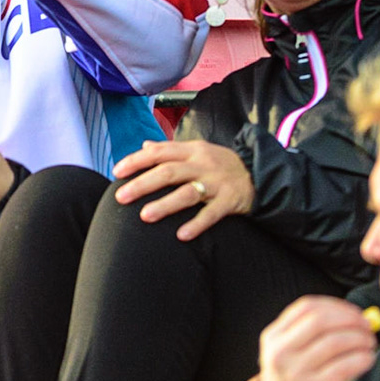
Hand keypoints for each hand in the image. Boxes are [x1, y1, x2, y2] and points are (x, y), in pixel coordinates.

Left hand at [111, 138, 253, 239]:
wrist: (263, 174)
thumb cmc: (221, 164)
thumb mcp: (198, 151)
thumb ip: (171, 150)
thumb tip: (145, 145)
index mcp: (192, 150)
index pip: (159, 152)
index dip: (136, 160)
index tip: (117, 172)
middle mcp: (203, 164)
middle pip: (168, 172)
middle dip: (142, 184)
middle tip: (120, 197)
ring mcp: (217, 182)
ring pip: (188, 192)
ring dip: (165, 204)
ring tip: (144, 216)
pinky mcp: (231, 200)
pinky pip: (212, 213)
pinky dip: (197, 224)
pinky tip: (181, 235)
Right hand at [257, 296, 378, 380]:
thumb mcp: (287, 355)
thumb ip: (311, 334)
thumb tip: (356, 317)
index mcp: (273, 338)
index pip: (307, 307)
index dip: (337, 307)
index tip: (355, 314)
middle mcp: (280, 352)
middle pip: (321, 320)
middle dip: (352, 320)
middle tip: (368, 329)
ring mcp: (295, 372)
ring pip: (336, 341)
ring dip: (361, 340)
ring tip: (368, 346)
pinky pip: (346, 367)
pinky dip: (363, 359)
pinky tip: (367, 361)